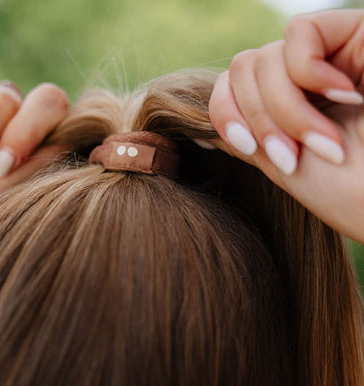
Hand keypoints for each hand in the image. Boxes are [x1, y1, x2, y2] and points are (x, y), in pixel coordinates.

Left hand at [209, 10, 363, 242]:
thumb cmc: (344, 190)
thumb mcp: (276, 162)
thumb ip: (242, 139)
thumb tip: (199, 137)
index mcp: (280, 104)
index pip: (228, 85)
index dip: (226, 114)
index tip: (250, 149)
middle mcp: (299, 77)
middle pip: (240, 69)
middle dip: (259, 120)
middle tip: (292, 157)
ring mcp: (326, 56)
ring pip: (263, 58)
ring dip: (286, 111)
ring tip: (326, 143)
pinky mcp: (354, 34)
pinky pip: (300, 32)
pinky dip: (308, 72)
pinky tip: (347, 97)